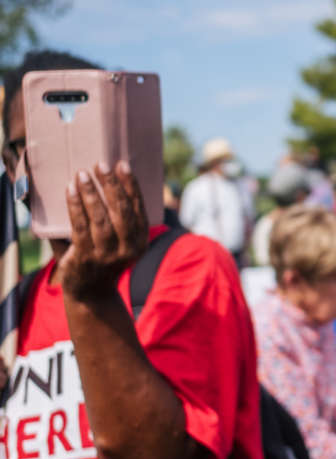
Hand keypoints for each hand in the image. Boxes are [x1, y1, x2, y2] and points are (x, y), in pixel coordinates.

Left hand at [60, 161, 147, 300]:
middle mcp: (128, 248)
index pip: (138, 208)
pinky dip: (75, 206)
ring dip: (91, 193)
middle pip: (121, 210)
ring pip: (101, 218)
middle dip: (111, 185)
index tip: (121, 165)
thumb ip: (113, 218)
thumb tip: (100, 180)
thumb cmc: (101, 259)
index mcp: (140, 241)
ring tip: (82, 174)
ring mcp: (107, 254)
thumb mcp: (118, 242)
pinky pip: (81, 227)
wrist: (91, 293)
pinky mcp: (86, 257)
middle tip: (100, 164)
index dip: (131, 185)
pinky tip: (71, 191)